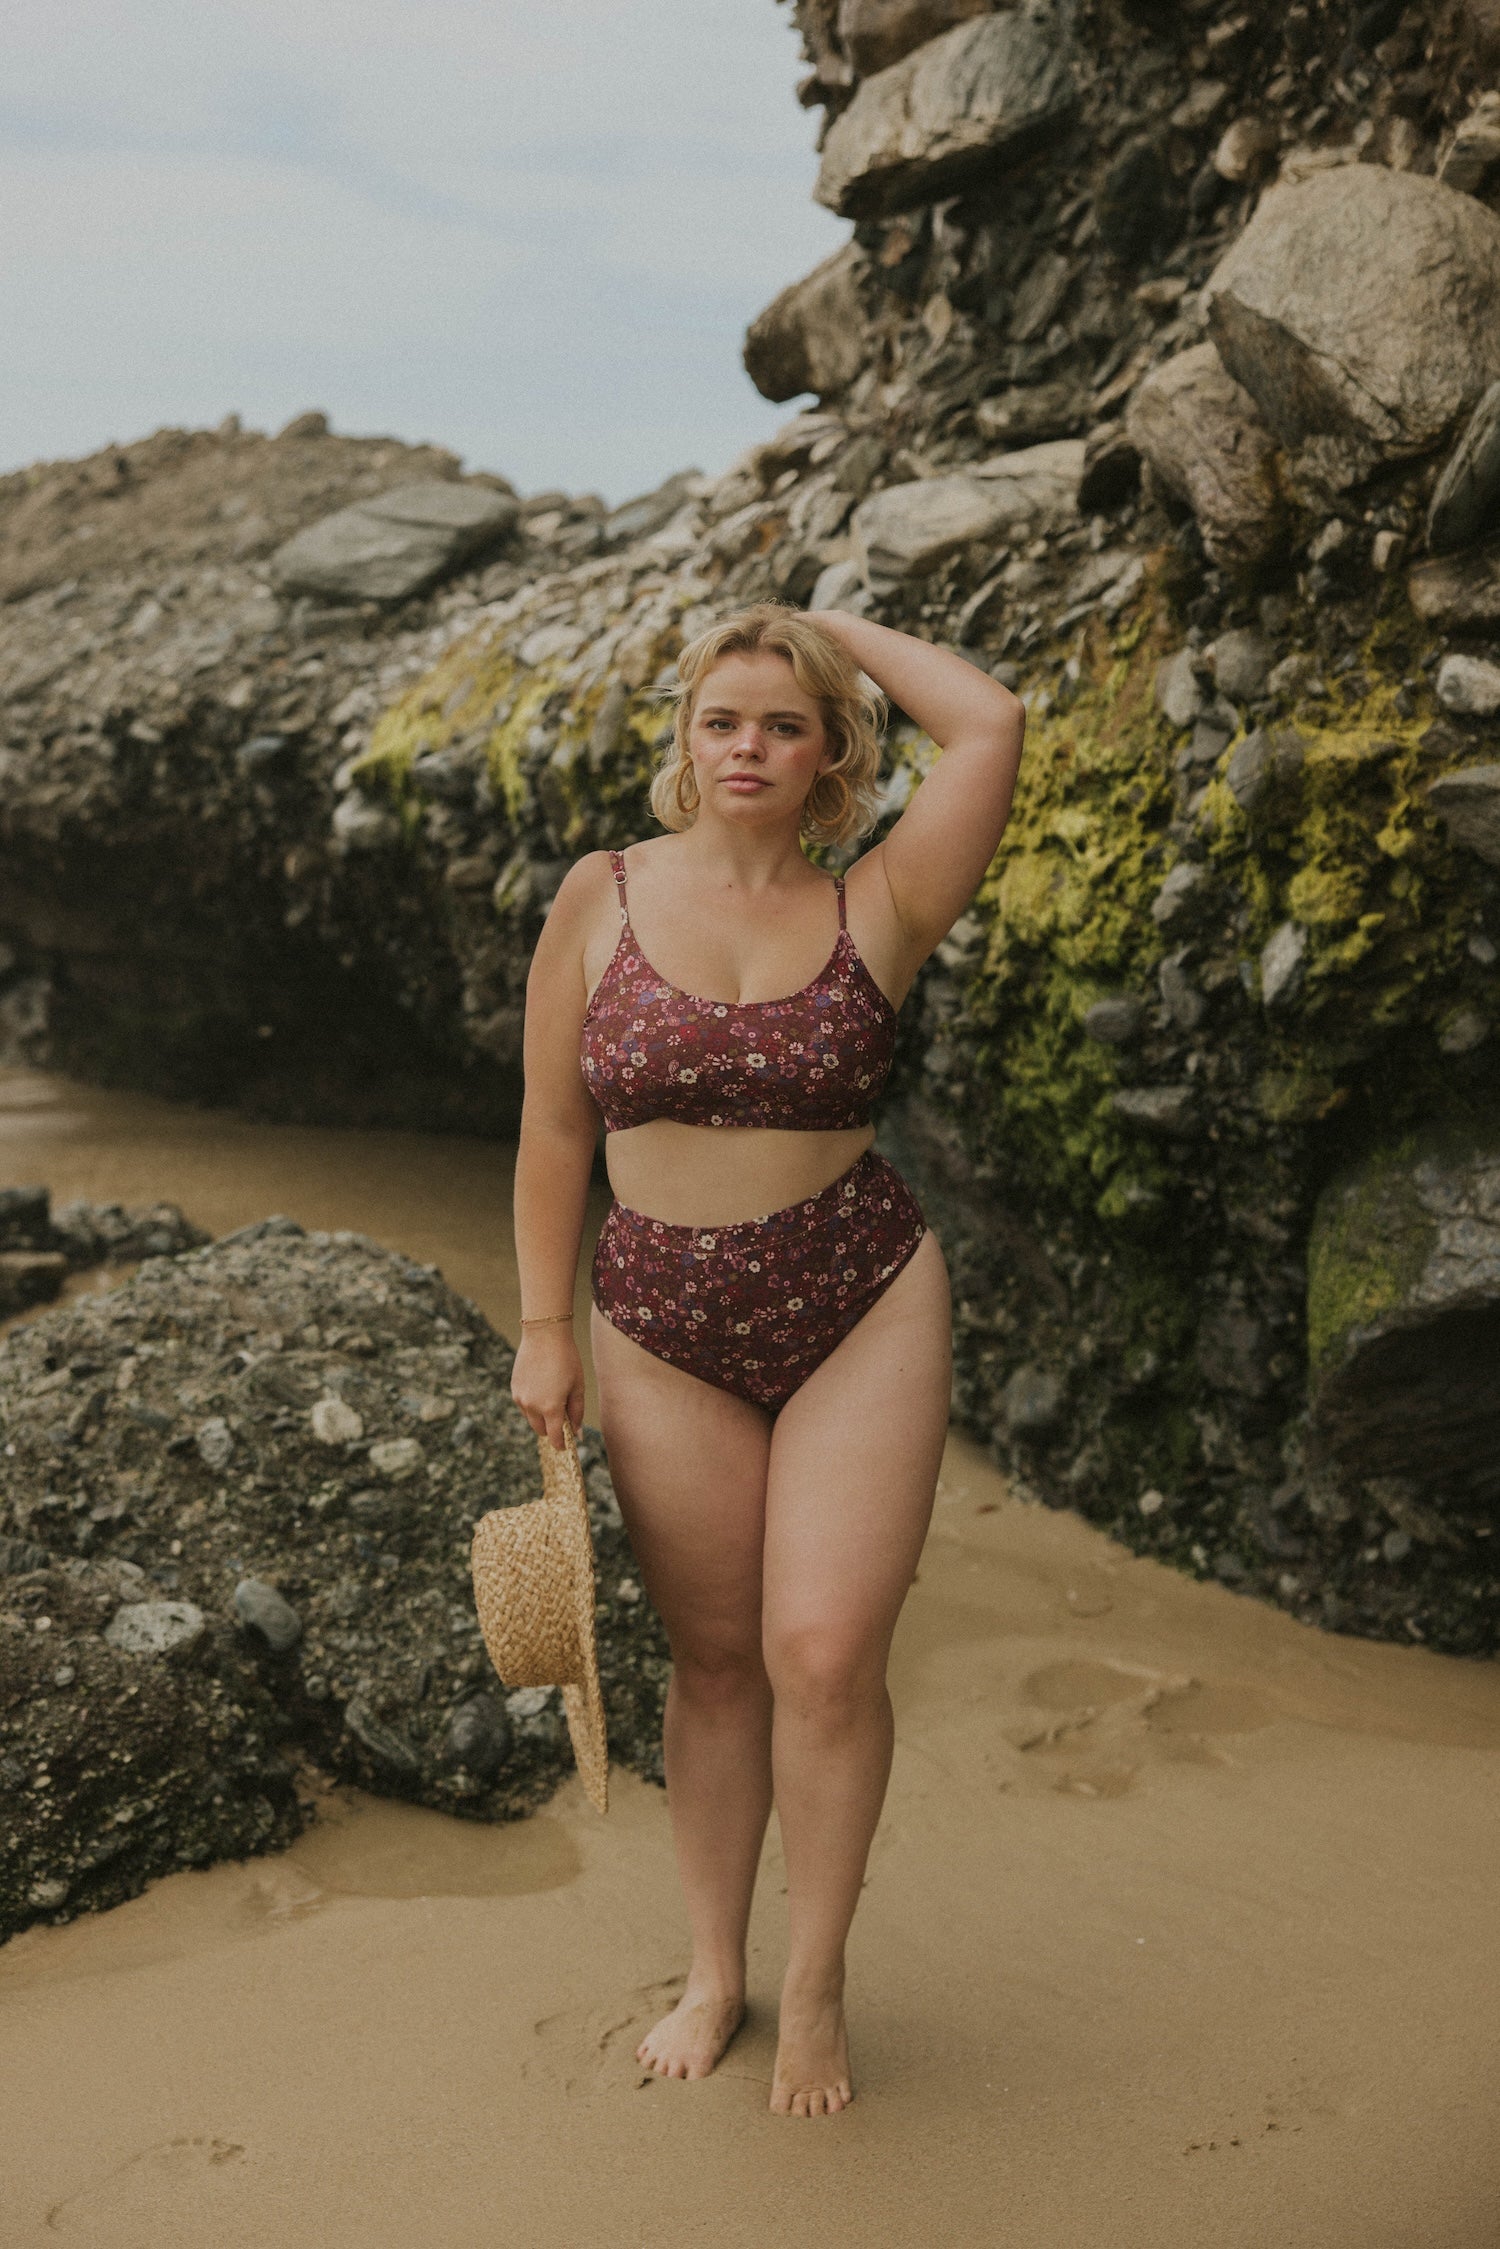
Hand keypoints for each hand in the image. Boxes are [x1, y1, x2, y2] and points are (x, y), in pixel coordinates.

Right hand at [511, 1327, 585, 1451]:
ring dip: (540, 1416)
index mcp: (551, 1408)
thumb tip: (576, 1432)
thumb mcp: (577, 1386)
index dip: (561, 1443)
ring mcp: (520, 1397)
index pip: (554, 1437)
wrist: (544, 1335)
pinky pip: (523, 1404)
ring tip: (552, 1396)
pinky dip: (532, 1404)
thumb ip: (577, 1412)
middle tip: (562, 1418)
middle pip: (540, 1430)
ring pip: (530, 1418)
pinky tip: (542, 1387)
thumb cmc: (567, 1359)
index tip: (565, 1445)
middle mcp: (532, 1406)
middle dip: (550, 1429)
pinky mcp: (514, 1388)